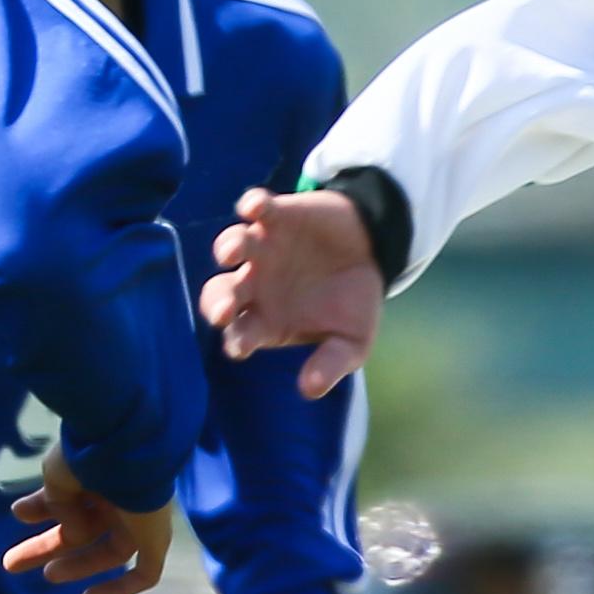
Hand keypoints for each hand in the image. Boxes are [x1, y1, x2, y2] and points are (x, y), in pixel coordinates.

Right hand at [2, 445, 172, 593]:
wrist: (124, 445)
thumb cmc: (88, 455)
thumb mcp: (57, 476)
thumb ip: (57, 505)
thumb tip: (69, 532)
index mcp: (99, 472)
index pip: (71, 497)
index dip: (42, 507)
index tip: (18, 513)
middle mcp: (122, 494)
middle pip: (85, 529)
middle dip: (50, 545)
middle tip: (11, 562)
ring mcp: (142, 517)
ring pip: (111, 552)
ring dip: (77, 565)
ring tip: (48, 575)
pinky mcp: (157, 538)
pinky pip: (145, 573)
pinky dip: (119, 589)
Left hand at [198, 188, 384, 397]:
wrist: (374, 252)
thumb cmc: (353, 303)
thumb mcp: (352, 341)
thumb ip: (332, 364)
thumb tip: (311, 390)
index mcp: (263, 321)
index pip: (239, 334)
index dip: (237, 340)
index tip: (241, 346)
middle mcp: (253, 285)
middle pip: (221, 293)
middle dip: (218, 301)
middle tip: (225, 309)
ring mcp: (262, 248)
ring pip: (232, 246)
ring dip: (229, 246)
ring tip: (234, 251)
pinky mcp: (277, 215)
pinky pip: (256, 207)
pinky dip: (253, 204)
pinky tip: (256, 207)